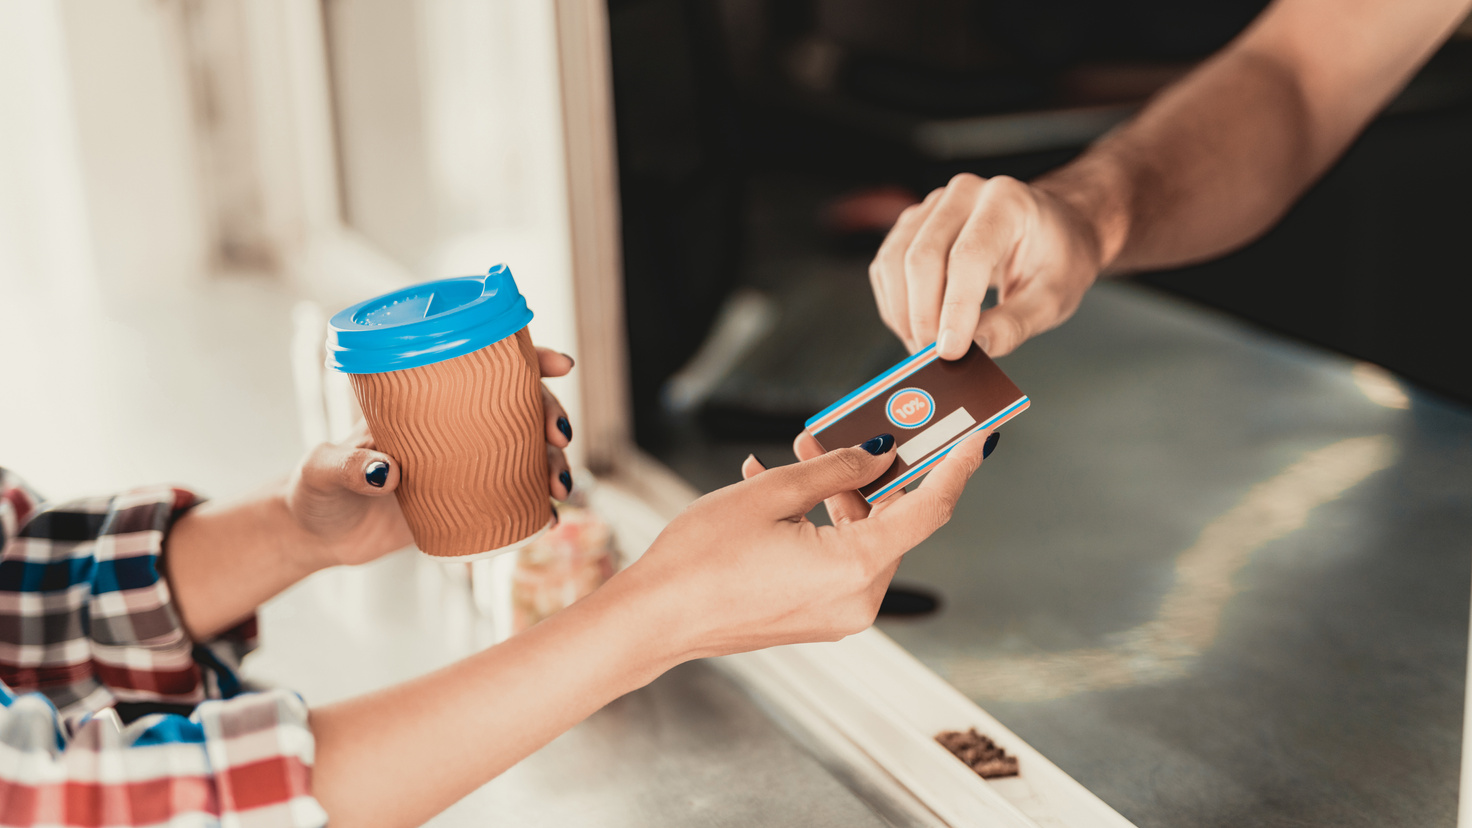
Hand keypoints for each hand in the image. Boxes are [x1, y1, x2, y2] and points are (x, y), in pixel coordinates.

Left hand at [287, 348, 577, 567]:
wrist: (315, 536)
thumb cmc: (314, 490)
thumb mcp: (323, 472)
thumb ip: (350, 468)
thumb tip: (388, 473)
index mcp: (424, 402)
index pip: (484, 367)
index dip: (528, 360)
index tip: (559, 365)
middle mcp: (452, 428)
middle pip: (520, 408)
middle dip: (551, 416)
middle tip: (557, 439)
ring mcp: (463, 466)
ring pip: (526, 454)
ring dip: (554, 465)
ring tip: (560, 489)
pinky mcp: (465, 506)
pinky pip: (513, 500)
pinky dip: (537, 508)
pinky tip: (551, 518)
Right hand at [620, 428, 990, 660]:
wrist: (653, 618)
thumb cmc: (700, 560)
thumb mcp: (771, 494)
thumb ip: (834, 469)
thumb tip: (878, 455)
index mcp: (854, 568)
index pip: (929, 510)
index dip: (956, 469)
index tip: (977, 437)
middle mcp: (856, 599)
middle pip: (893, 522)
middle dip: (875, 472)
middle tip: (858, 429)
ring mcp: (837, 613)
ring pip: (862, 538)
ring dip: (840, 494)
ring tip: (799, 454)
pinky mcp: (815, 615)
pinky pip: (836, 558)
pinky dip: (820, 522)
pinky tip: (780, 487)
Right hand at [869, 173, 1103, 358]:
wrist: (1055, 231)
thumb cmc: (1058, 258)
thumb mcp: (1053, 297)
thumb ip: (1013, 325)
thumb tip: (973, 350)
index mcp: (1007, 201)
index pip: (969, 256)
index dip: (954, 309)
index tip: (950, 352)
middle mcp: (964, 194)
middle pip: (922, 257)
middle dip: (923, 317)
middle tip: (935, 359)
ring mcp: (933, 207)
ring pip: (894, 261)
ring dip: (903, 313)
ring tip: (925, 348)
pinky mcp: (913, 225)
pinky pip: (886, 266)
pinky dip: (895, 304)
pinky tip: (916, 326)